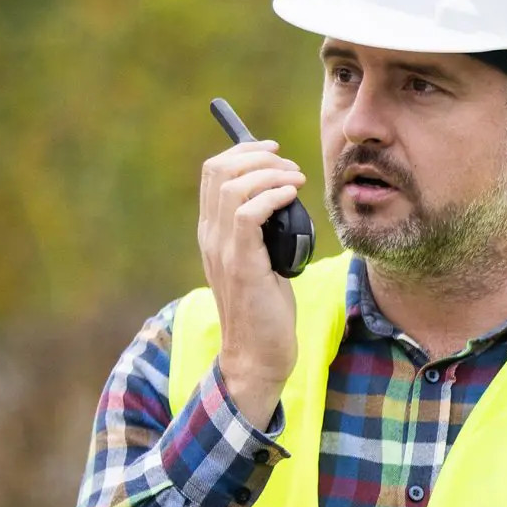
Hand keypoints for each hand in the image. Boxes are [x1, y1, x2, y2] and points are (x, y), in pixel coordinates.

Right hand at [195, 139, 307, 428]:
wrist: (258, 354)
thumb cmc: (267, 311)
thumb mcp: (263, 263)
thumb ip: (264, 235)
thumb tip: (287, 205)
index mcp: (212, 232)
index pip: (212, 174)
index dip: (242, 153)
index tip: (273, 152)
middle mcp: (211, 236)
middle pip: (218, 171)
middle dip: (256, 157)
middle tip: (288, 164)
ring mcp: (223, 249)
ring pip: (231, 186)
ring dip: (268, 173)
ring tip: (295, 179)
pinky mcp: (242, 265)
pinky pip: (247, 213)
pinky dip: (271, 196)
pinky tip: (291, 195)